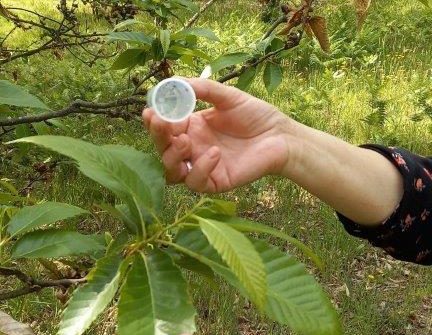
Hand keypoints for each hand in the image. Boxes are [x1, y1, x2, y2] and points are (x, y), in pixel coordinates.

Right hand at [143, 78, 294, 192]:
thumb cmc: (255, 115)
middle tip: (162, 123)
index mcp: (191, 127)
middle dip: (158, 136)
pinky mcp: (215, 182)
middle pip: (163, 149)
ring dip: (172, 156)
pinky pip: (196, 183)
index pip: (164, 127)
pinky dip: (200, 169)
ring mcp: (201, 166)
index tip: (152, 111)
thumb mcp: (228, 97)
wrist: (280, 135)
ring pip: (172, 172)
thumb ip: (203, 89)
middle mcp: (192, 148)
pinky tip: (214, 153)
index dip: (156, 121)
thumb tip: (175, 82)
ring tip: (186, 140)